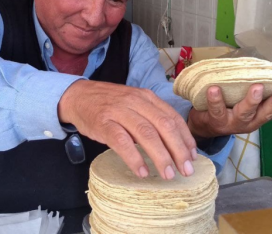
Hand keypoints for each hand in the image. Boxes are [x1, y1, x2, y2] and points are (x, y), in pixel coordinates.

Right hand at [58, 80, 197, 179]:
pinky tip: (142, 171)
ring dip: (160, 156)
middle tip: (186, 170)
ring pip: (146, 134)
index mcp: (147, 97)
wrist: (78, 96)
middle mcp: (136, 102)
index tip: (193, 156)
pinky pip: (122, 142)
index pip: (172, 117)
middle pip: (164, 126)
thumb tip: (174, 143)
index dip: (185, 138)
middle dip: (178, 149)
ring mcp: (119, 112)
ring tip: (168, 174)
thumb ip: (151, 117)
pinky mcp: (104, 123)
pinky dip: (134, 158)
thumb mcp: (134, 104)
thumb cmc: (109, 105)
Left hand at [188, 84, 271, 138]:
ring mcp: (234, 122)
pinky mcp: (216, 121)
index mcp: (261, 114)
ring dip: (252, 100)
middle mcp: (252, 121)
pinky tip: (214, 89)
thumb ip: (263, 83)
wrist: (204, 124)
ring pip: (246, 112)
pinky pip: (216, 110)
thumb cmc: (230, 106)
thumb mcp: (248, 96)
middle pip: (268, 112)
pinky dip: (216, 99)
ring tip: (257, 87)